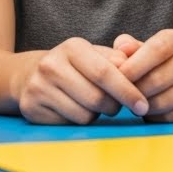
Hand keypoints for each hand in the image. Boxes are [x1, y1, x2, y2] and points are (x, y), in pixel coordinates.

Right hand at [17, 37, 148, 124]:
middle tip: (114, 104)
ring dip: (95, 114)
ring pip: (84, 115)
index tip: (143, 105)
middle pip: (96, 98)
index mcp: (72, 47)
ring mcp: (38, 87)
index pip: (105, 73)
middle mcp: (51, 65)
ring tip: (90, 102)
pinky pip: (69, 124)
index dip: (127, 91)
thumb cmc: (74, 66)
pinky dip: (78, 120)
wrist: (30, 74)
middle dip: (113, 106)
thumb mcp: (95, 54)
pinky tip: (74, 108)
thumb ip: (118, 58)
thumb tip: (133, 62)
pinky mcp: (31, 108)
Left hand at [114, 29, 172, 122]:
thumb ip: (127, 47)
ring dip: (143, 107)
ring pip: (164, 101)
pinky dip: (156, 118)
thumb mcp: (141, 49)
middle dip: (135, 91)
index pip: (156, 50)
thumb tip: (121, 48)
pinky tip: (149, 112)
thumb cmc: (154, 62)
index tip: (118, 78)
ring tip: (134, 104)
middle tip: (121, 97)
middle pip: (159, 79)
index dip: (134, 65)